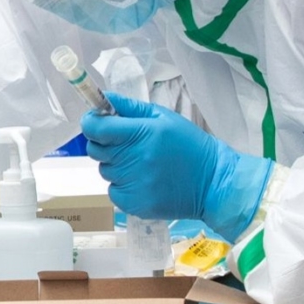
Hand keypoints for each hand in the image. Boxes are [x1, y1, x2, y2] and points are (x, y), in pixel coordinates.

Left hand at [80, 93, 273, 237]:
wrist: (213, 182)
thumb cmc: (190, 145)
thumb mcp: (164, 118)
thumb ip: (131, 108)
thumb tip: (104, 98)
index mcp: (141, 134)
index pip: (96, 128)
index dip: (91, 123)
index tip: (97, 122)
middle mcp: (133, 160)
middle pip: (95, 149)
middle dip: (104, 143)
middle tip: (126, 143)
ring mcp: (133, 184)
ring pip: (105, 171)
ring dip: (116, 165)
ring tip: (141, 164)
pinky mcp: (134, 204)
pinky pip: (113, 191)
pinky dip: (123, 186)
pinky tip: (144, 181)